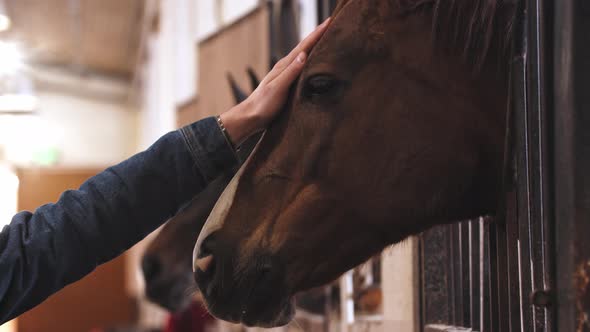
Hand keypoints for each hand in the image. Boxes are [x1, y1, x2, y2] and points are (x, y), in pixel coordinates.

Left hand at [220, 17, 330, 145]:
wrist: (250, 117)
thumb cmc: (263, 105)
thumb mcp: (278, 88)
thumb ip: (290, 72)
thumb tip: (303, 54)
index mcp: (284, 66)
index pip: (303, 47)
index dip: (316, 34)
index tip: (329, 21)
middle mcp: (284, 68)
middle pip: (304, 48)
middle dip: (317, 35)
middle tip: (331, 24)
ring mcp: (285, 75)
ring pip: (302, 56)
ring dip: (314, 46)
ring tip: (325, 38)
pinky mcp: (286, 84)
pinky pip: (301, 67)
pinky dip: (309, 60)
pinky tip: (312, 61)